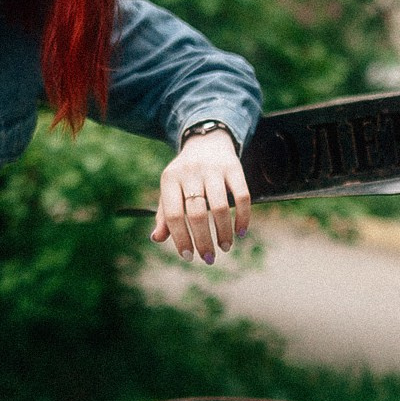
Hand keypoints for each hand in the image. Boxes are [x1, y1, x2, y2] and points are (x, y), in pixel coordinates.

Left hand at [151, 128, 250, 263]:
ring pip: (220, 207)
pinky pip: (242, 196)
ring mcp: (213, 169)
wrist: (206, 142)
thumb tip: (157, 238)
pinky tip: (241, 232)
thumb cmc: (185, 175)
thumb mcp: (170, 190)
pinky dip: (243, 217)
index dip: (180, 238)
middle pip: (197, 214)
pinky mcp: (234, 167)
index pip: (173, 215)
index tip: (188, 256)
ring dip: (224, 232)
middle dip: (203, 241)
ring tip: (225, 247)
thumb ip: (164, 215)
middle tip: (209, 258)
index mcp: (170, 179)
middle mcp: (190, 172)